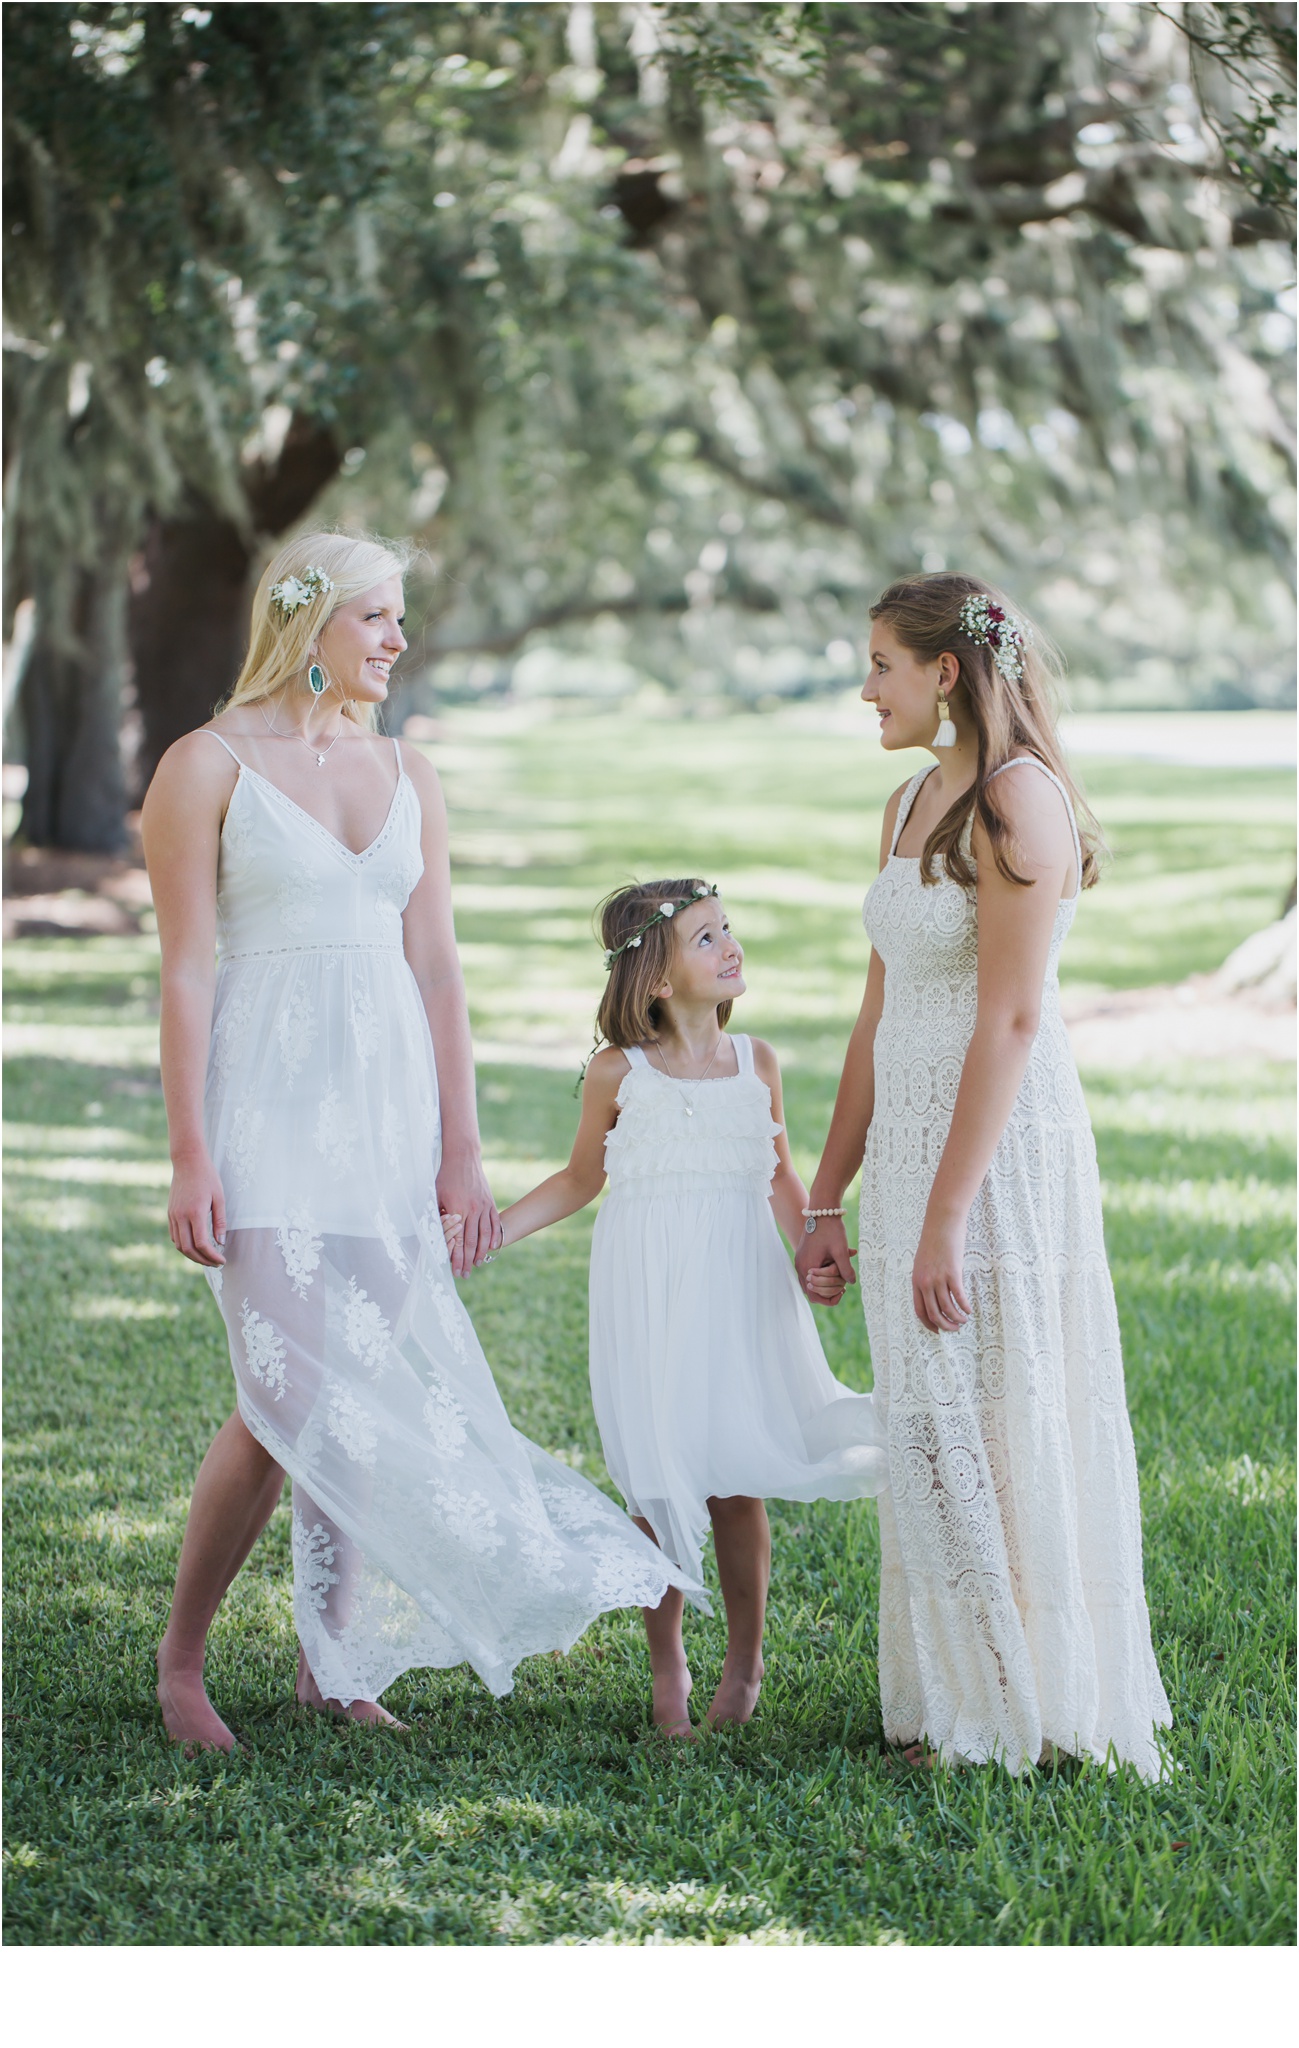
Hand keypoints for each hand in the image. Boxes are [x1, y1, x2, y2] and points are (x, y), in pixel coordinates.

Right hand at [169, 1150, 226, 1267]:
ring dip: (192, 1255)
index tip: (222, 1260)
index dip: (212, 1256)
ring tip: (206, 1258)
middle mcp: (181, 1216)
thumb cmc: (207, 1177)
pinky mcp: (170, 1213)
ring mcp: (173, 1215)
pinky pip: (174, 1235)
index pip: (202, 1243)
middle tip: (215, 1263)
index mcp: (195, 1212)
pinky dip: (183, 1245)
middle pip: (188, 1249)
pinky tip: (195, 1246)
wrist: (187, 1161)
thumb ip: (220, 1221)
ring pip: (179, 1244)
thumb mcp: (219, 1197)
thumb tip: (220, 1242)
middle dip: (202, 1260)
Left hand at [436, 1151, 500, 1277]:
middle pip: (470, 1242)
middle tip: (464, 1274)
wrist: (463, 1157)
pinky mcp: (490, 1202)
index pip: (457, 1241)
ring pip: (484, 1236)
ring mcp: (484, 1206)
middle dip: (467, 1261)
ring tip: (478, 1264)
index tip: (454, 1271)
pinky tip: (491, 1248)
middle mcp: (472, 1210)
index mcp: (456, 1209)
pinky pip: (495, 1224)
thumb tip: (433, 1235)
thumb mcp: (435, 1195)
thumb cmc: (445, 1176)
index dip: (456, 1258)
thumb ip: (436, 1215)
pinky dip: (494, 1238)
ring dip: (481, 1252)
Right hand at [795, 1213, 856, 1306]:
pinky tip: (834, 1271)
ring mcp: (799, 1261)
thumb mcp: (841, 1250)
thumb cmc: (831, 1230)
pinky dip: (821, 1277)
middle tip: (843, 1287)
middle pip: (811, 1292)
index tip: (843, 1291)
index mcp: (807, 1267)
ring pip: (810, 1284)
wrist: (822, 1211)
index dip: (830, 1298)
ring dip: (824, 1285)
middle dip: (828, 1292)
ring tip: (840, 1281)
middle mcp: (800, 1266)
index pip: (815, 1295)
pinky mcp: (803, 1256)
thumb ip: (846, 1269)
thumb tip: (852, 1283)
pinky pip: (810, 1274)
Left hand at [912, 1210, 970, 1333]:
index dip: (929, 1324)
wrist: (941, 1222)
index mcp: (916, 1281)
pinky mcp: (952, 1273)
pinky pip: (959, 1297)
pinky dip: (965, 1307)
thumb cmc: (934, 1240)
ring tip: (963, 1320)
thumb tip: (934, 1294)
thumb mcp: (923, 1262)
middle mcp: (925, 1282)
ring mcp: (938, 1278)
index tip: (937, 1330)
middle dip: (945, 1325)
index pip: (919, 1310)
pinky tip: (969, 1310)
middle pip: (934, 1313)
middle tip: (954, 1329)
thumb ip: (926, 1278)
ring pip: (947, 1308)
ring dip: (956, 1318)